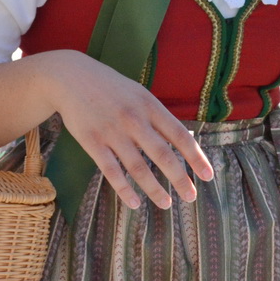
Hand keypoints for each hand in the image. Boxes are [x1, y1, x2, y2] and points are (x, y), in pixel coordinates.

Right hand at [44, 51, 214, 210]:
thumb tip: (185, 141)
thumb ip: (158, 118)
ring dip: (154, 189)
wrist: (72, 77)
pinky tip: (135, 203)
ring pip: (138, 168)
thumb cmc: (112, 88)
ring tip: (166, 204)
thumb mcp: (139, 94)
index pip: (179, 136)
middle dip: (180, 179)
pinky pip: (111, 171)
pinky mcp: (92, 142)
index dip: (196, 158)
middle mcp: (134, 119)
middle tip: (191, 196)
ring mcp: (112, 132)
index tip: (208, 176)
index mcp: (149, 106)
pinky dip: (124, 189)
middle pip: (163, 155)